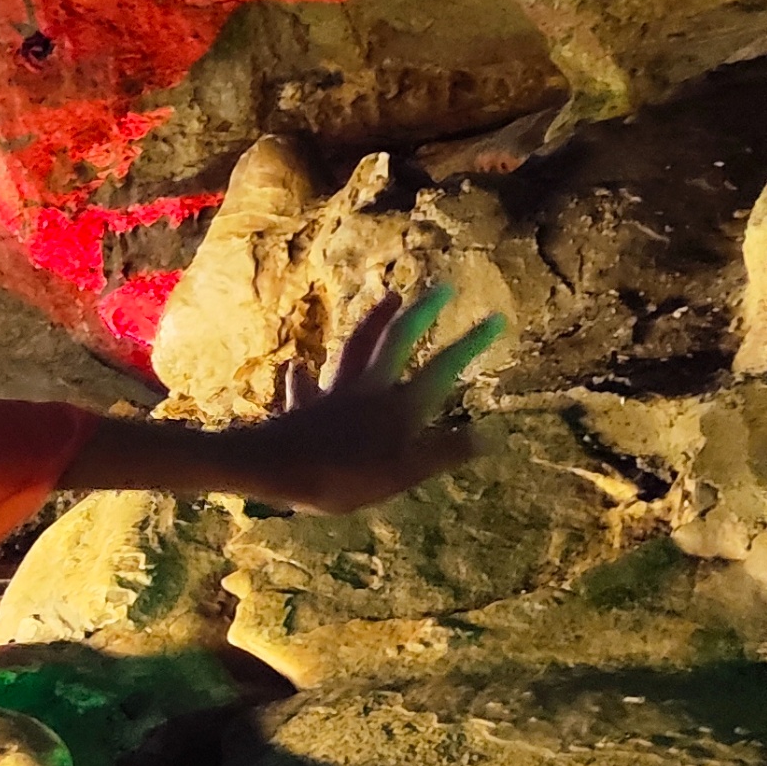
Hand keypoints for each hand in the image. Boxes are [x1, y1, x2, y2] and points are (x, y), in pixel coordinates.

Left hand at [237, 281, 506, 513]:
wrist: (269, 469)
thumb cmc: (338, 478)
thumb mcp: (400, 475)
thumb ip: (441, 453)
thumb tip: (488, 436)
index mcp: (397, 407)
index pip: (442, 369)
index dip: (470, 345)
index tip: (496, 318)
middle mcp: (366, 390)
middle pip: (396, 341)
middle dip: (422, 312)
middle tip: (442, 288)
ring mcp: (331, 394)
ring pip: (354, 348)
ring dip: (373, 321)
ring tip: (389, 298)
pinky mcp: (301, 407)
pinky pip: (305, 385)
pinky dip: (304, 374)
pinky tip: (299, 365)